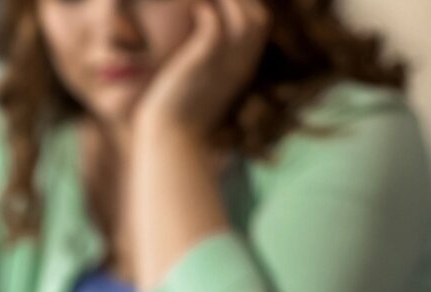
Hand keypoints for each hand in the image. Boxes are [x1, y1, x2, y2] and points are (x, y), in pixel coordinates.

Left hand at [134, 0, 268, 140]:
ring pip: (244, 18)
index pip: (260, 25)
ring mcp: (222, 65)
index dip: (247, 5)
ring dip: (228, 0)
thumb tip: (200, 54)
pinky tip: (195, 10)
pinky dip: (207, 12)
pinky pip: (213, 27)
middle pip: (259, 18)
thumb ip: (210, 66)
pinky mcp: (200, 65)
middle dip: (241, 0)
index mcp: (242, 69)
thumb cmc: (180, 115)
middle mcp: (239, 66)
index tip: (226, 0)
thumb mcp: (203, 87)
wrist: (170, 139)